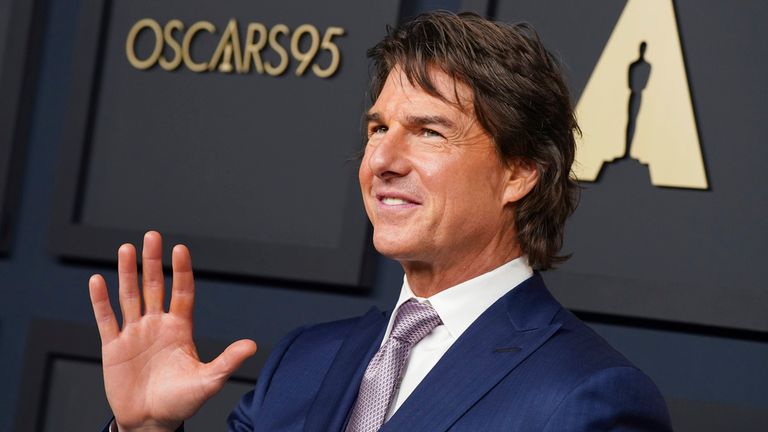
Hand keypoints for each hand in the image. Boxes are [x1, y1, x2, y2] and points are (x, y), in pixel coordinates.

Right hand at [89, 231, 256, 431]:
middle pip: (154, 286)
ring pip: (129, 296)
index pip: (182, 293)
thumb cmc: (181, 402)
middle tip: (152, 236)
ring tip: (126, 248)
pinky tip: (97, 279)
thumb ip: (227, 362)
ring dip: (126, 273)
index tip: (180, 249)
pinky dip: (100, 301)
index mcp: (180, 329)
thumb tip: (252, 345)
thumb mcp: (208, 382)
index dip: (181, 271)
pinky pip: (106, 319)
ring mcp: (134, 333)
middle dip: (152, 262)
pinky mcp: (113, 347)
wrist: (150, 422)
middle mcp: (157, 325)